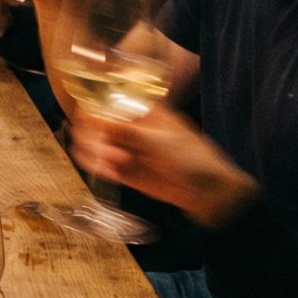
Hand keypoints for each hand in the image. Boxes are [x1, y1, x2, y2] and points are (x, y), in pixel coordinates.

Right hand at [68, 106, 257, 228]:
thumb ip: (125, 130)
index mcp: (142, 111)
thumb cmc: (193, 158)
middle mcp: (131, 128)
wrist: (210, 193)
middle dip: (93, 138)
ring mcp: (128, 150)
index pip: (107, 103)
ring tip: (109, 166)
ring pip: (96, 146)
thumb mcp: (159, 141)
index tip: (88, 125)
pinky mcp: (126, 172)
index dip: (93, 113)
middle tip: (103, 151)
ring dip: (94, 154)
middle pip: (96, 126)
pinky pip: (103, 166)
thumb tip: (91, 116)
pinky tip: (107, 172)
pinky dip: (99, 168)